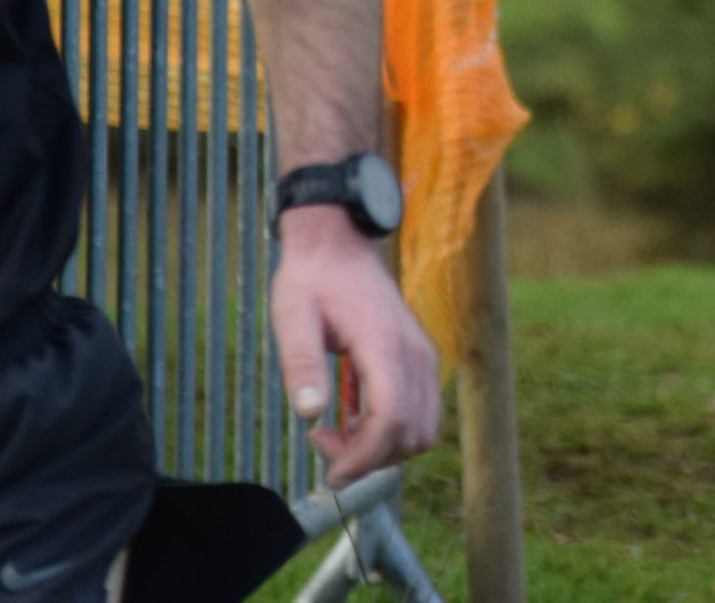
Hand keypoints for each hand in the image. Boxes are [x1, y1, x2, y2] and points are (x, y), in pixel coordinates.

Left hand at [270, 206, 441, 482]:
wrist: (338, 243)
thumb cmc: (312, 280)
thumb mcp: (291, 317)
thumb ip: (301, 364)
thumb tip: (310, 413)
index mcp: (384, 343)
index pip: (391, 418)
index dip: (364, 456)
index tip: (329, 471)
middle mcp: (414, 352)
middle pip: (412, 433)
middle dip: (369, 457)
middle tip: (322, 442)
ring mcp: (423, 355)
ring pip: (422, 429)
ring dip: (382, 447)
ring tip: (337, 431)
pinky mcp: (420, 358)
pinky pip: (421, 412)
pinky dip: (391, 430)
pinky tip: (354, 417)